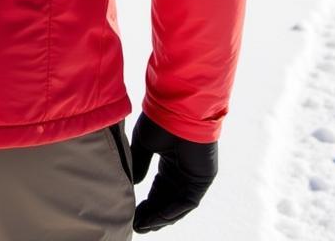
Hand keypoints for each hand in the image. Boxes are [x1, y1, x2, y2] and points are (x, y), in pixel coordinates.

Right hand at [129, 112, 217, 232]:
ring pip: (177, 204)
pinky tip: (158, 217)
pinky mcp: (202, 178)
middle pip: (167, 200)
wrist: (177, 109)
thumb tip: (134, 184)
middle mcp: (183, 171)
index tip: (132, 213)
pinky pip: (188, 201)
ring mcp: (194, 176)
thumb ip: (140, 164)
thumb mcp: (144, 145)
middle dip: (152, 214)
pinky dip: (173, 210)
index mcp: (170, 162)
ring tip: (143, 226)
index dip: (146, 203)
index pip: (159, 189)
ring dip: (161, 217)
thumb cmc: (160, 121)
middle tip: (136, 225)